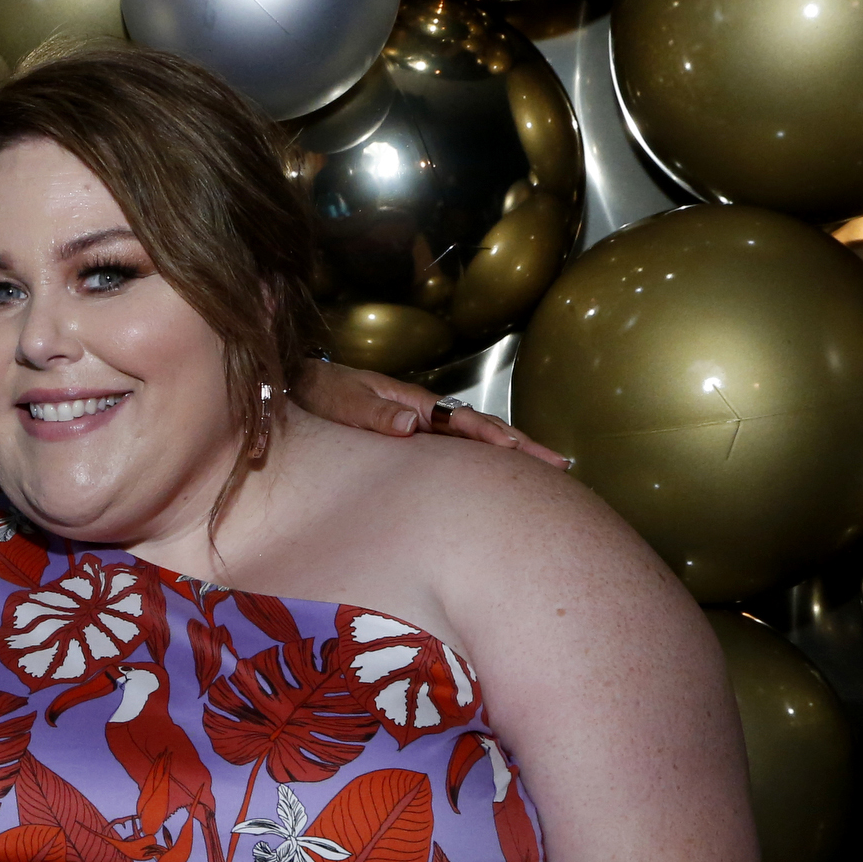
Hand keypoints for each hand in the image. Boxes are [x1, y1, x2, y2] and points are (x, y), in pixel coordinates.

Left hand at [293, 358, 571, 469]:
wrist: (303, 387)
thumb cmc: (322, 393)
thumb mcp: (343, 402)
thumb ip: (373, 415)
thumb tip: (410, 424)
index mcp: (415, 404)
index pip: (463, 421)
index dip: (492, 437)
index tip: (518, 450)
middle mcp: (427, 413)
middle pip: (484, 429)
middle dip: (523, 446)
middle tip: (560, 464)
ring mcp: (426, 426)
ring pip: (477, 440)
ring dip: (513, 453)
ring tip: (549, 469)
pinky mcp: (418, 440)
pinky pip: (460, 450)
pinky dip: (487, 460)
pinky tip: (505, 474)